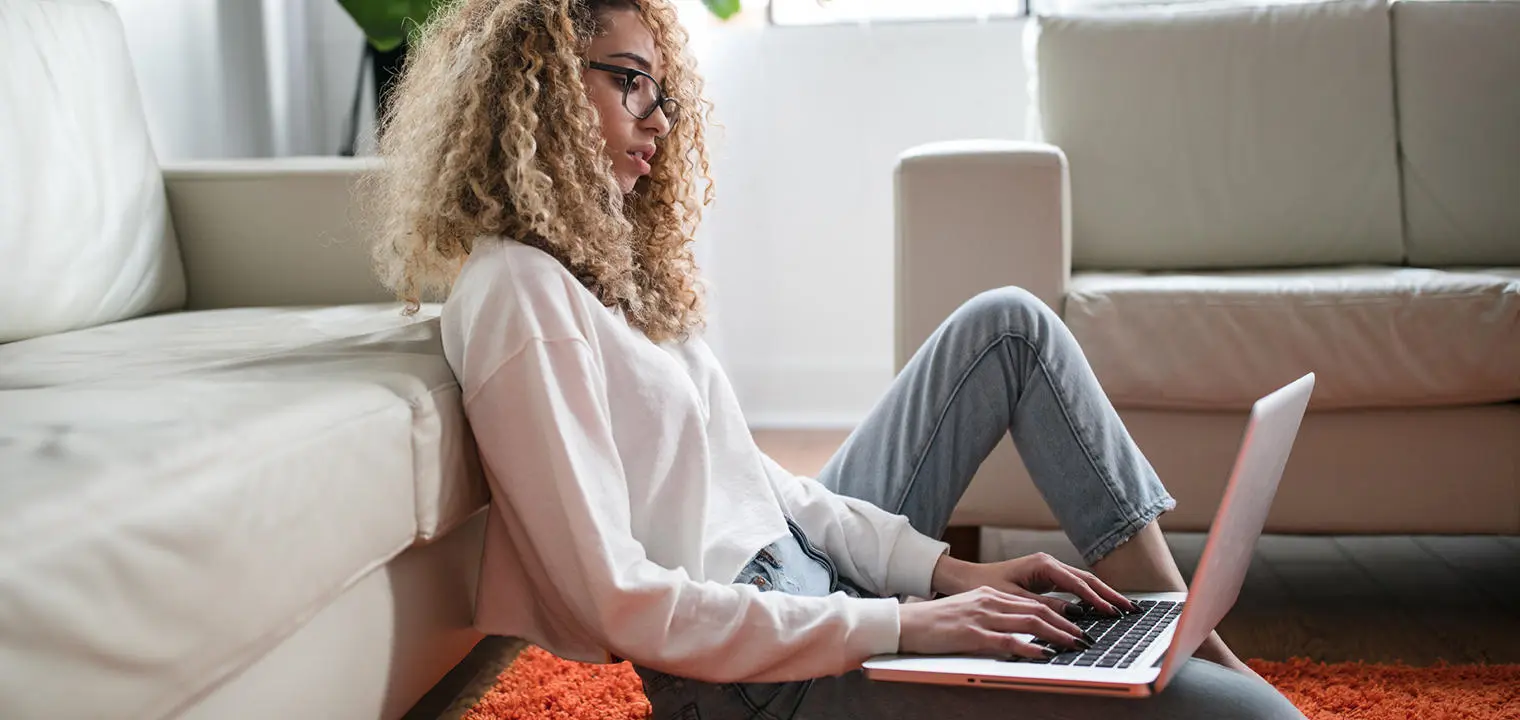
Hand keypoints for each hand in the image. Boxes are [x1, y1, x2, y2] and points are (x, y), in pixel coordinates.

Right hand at [897, 586, 1094, 657]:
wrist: (906, 623)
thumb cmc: (935, 622)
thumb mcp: (968, 611)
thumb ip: (992, 615)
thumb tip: (1018, 630)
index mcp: (990, 594)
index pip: (1032, 602)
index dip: (1059, 614)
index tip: (1076, 625)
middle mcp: (989, 601)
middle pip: (1037, 610)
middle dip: (1066, 624)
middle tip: (1085, 637)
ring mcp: (982, 617)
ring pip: (1029, 622)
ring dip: (1056, 635)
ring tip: (1074, 645)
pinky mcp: (972, 634)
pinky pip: (1007, 640)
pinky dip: (1029, 647)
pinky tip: (1044, 654)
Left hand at [931, 552, 1138, 618]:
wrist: (966, 579)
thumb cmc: (985, 586)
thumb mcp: (1015, 599)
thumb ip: (1044, 607)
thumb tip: (1075, 615)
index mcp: (1043, 564)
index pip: (1078, 584)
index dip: (1097, 599)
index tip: (1113, 613)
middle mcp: (1049, 563)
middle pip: (1087, 580)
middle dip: (1110, 594)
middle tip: (1131, 609)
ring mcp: (1049, 569)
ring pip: (1083, 583)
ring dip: (1103, 595)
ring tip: (1124, 609)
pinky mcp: (1047, 578)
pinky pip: (1074, 587)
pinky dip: (1089, 597)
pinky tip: (1102, 608)